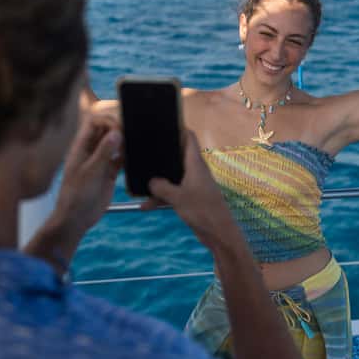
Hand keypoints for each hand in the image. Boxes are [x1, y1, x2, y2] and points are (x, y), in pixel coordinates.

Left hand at [53, 111, 121, 238]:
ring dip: (125, 143)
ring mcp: (101, 162)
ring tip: (133, 147)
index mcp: (81, 146)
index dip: (108, 121)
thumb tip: (117, 132)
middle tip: (130, 136)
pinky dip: (128, 158)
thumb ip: (104, 151)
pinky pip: (121, 160)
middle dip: (118, 129)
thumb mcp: (90, 171)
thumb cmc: (76, 194)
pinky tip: (135, 159)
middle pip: (106, 130)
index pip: (94, 122)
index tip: (120, 129)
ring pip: (115, 145)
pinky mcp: (109, 174)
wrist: (76, 218)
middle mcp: (91, 151)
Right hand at [146, 131, 238, 250]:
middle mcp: (195, 172)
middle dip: (162, 155)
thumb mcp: (177, 198)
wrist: (219, 234)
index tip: (163, 124)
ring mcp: (194, 185)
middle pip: (177, 156)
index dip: (178, 129)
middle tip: (145, 150)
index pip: (189, 138)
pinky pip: (173, 193)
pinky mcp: (192, 199)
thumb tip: (150, 182)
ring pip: (173, 177)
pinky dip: (161, 198)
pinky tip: (146, 206)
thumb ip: (161, 187)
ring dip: (158, 181)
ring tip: (139, 182)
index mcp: (195, 164)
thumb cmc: (202, 211)